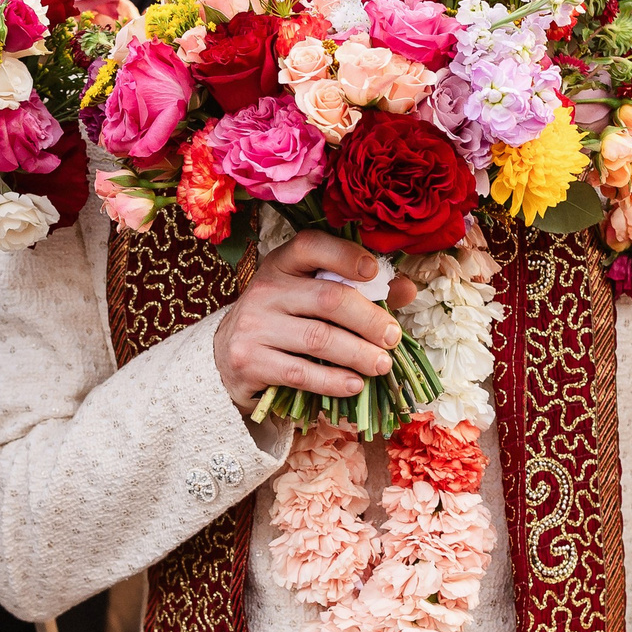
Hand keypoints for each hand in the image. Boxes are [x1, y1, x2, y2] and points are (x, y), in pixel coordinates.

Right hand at [211, 230, 410, 414]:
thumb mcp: (309, 297)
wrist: (226, 356)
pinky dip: (333, 381)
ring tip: (382, 365)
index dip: (346, 255)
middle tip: (392, 338)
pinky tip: (354, 385)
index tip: (375, 273)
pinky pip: (301, 372)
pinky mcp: (249, 361)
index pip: (311, 246)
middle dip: (369, 319)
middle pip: (328, 298)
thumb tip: (405, 290)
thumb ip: (357, 290)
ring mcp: (254, 325)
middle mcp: (265, 289)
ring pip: (318, 338)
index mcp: (282, 264)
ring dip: (358, 354)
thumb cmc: (282, 321)